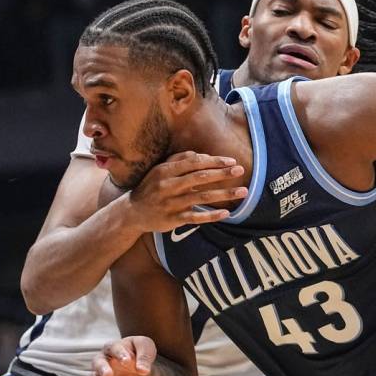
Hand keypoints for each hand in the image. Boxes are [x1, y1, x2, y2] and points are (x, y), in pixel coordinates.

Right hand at [71, 337, 157, 375]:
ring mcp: (99, 375)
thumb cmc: (138, 352)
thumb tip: (143, 370)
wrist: (136, 364)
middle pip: (98, 363)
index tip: (128, 361)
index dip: (120, 354)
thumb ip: (144, 356)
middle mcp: (103, 360)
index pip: (114, 348)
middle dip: (102, 369)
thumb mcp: (145, 347)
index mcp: (114, 347)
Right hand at [107, 151, 247, 232]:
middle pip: (200, 178)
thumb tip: (202, 155)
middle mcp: (168, 186)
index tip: (231, 161)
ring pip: (202, 197)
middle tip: (241, 171)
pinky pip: (195, 217)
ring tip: (243, 192)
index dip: (214, 161)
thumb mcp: (160, 170)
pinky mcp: (173, 219)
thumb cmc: (151, 187)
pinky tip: (226, 213)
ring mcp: (171, 203)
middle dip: (222, 174)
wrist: (132, 212)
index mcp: (166, 171)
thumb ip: (179, 160)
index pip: (194, 162)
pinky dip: (211, 215)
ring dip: (224, 194)